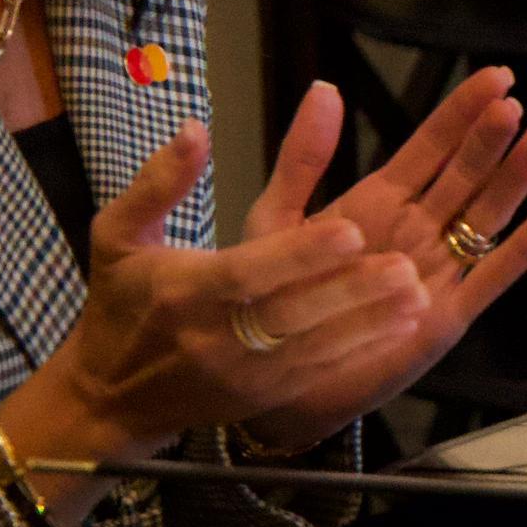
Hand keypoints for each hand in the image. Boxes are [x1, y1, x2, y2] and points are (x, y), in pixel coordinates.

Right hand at [7, 124, 431, 508]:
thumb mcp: (117, 236)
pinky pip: (319, 373)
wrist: (108, 399)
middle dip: (351, 291)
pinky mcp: (264, 397)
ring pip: (316, 349)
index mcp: (182, 293)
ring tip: (418, 293)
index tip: (349, 231)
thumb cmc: (120, 304)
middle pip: (292, 314)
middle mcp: (216, 338)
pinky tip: (401, 326)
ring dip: (370, 322)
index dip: (299, 255)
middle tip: (405, 265)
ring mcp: (244, 375)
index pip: (247, 273)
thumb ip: (157, 182)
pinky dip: (361, 351)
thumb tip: (195, 127)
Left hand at [229, 68, 526, 453]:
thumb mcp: (276, 217)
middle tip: (515, 104)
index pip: (430, 146)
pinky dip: (523, 249)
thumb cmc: (269, 298)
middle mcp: (416, 230)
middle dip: (491, 139)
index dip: (462, 112)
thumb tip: (326, 87)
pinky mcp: (447, 315)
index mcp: (378, 201)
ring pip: (487, 216)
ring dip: (517, 178)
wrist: (269, 374)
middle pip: (466, 175)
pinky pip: (492, 276)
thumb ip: (303, 157)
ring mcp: (437, 271)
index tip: (495, 77)